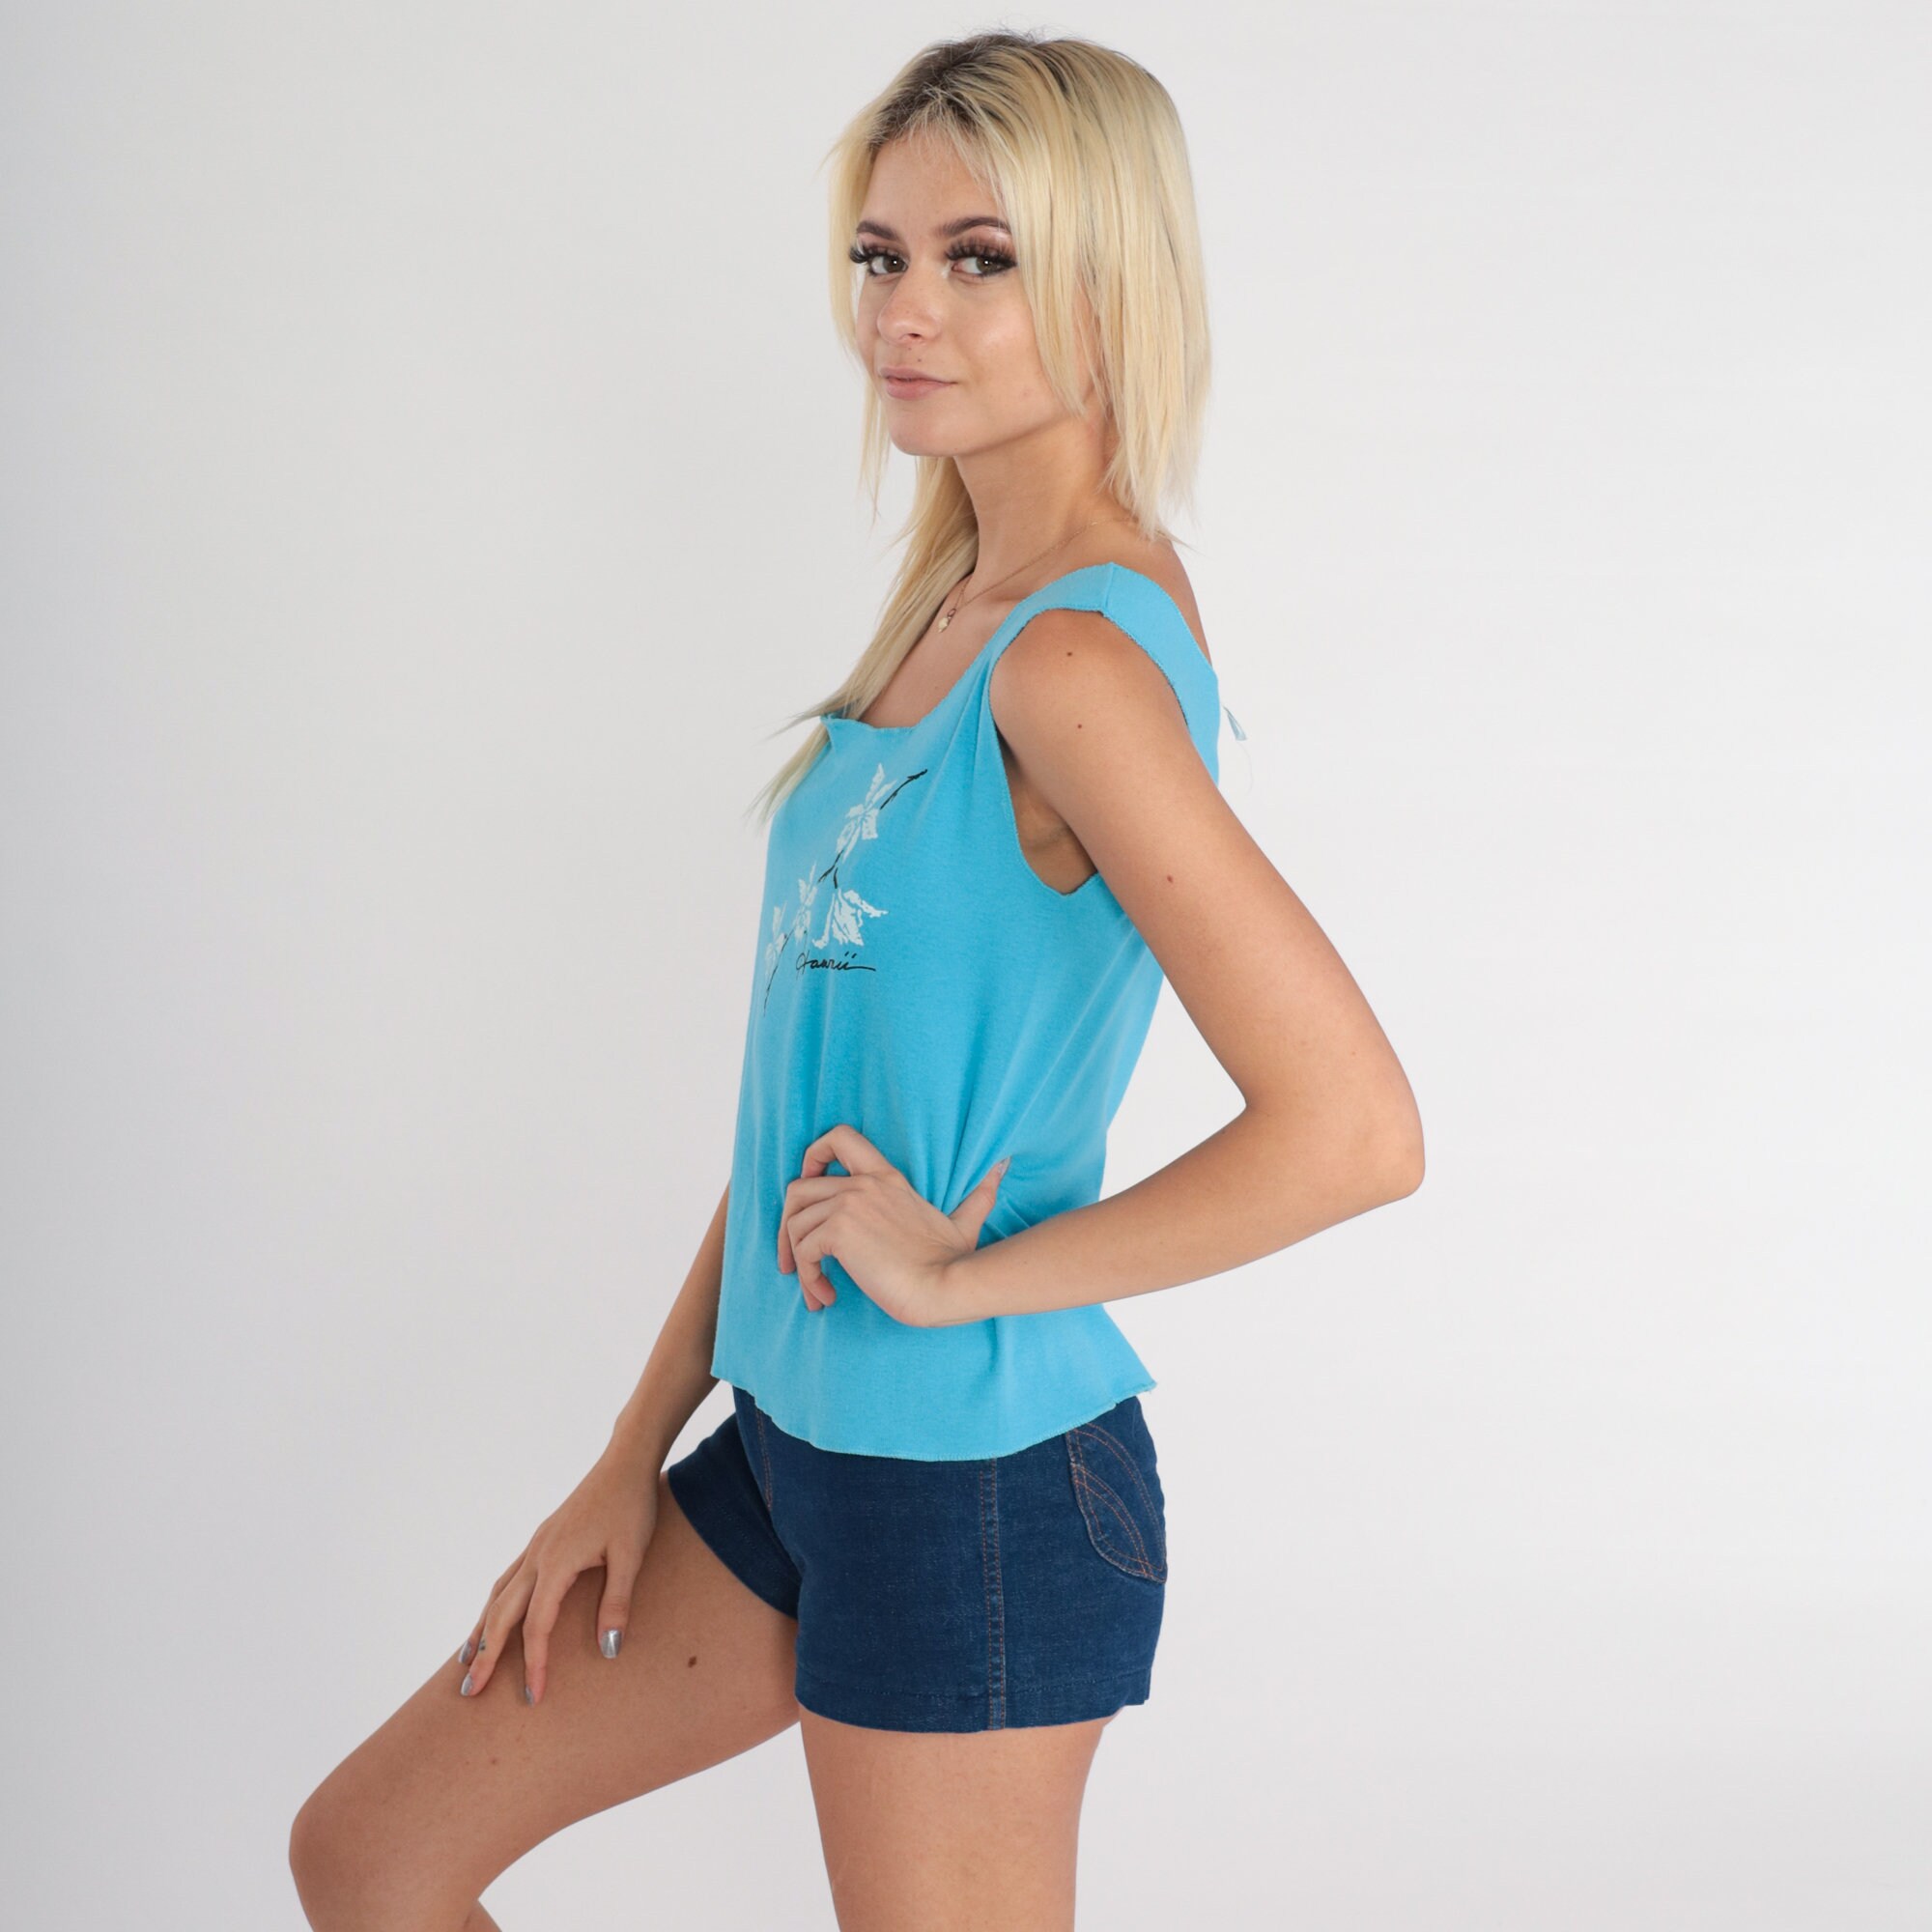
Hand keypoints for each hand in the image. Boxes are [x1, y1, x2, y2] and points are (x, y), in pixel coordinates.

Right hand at [453, 1438, 659, 1706]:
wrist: (625, 1462)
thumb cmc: (631, 1507)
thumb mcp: (632, 1556)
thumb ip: (617, 1603)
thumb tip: (607, 1652)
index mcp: (555, 1563)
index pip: (536, 1626)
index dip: (533, 1663)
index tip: (533, 1697)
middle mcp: (537, 1556)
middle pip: (501, 1614)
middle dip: (486, 1655)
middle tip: (470, 1693)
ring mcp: (536, 1546)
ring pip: (497, 1594)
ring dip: (481, 1629)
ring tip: (466, 1661)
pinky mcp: (542, 1540)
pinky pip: (508, 1578)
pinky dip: (494, 1604)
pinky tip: (494, 1615)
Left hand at [778, 1124, 1009, 1326]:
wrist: (947, 1285)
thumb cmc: (955, 1261)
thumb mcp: (966, 1221)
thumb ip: (979, 1194)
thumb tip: (1002, 1166)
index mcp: (886, 1176)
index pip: (838, 1137)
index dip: (811, 1157)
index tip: (809, 1189)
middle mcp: (862, 1184)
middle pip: (797, 1188)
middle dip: (786, 1226)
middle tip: (794, 1261)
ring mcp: (849, 1205)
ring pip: (794, 1225)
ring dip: (798, 1263)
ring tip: (817, 1290)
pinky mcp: (840, 1233)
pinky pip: (803, 1251)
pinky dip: (807, 1277)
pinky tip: (827, 1297)